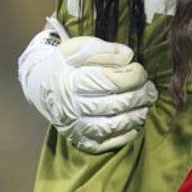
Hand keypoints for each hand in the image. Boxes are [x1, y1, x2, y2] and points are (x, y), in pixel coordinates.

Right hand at [18, 18, 157, 152]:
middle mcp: (71, 106)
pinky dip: (124, 137)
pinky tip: (134, 126)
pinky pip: (104, 144)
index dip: (133, 76)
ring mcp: (74, 126)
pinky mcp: (77, 139)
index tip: (141, 71)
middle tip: (151, 90)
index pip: (111, 82)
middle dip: (140, 97)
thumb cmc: (66, 62)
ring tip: (145, 107)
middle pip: (114, 105)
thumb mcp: (81, 47)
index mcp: (71, 81)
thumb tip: (128, 57)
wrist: (40, 83)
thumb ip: (106, 50)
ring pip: (112, 126)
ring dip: (135, 117)